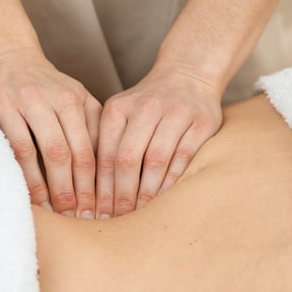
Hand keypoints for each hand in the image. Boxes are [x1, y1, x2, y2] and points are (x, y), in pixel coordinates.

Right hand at [0, 47, 101, 216]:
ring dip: (52, 186)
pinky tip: (32, 194)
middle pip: (71, 152)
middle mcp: (53, 99)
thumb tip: (107, 167)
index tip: (100, 205)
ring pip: (46, 152)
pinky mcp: (1, 108)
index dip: (96, 180)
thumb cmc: (44, 85)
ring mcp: (26, 103)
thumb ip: (91, 124)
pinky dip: (26, 175)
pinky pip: (17, 148)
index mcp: (74, 99)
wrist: (5, 57)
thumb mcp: (74, 96)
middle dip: (77, 188)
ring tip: (57, 210)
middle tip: (81, 215)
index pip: (90, 147)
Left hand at [96, 65, 222, 217]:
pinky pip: (183, 157)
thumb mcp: (121, 114)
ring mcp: (176, 112)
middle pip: (128, 158)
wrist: (188, 74)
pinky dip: (172, 180)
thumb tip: (90, 191)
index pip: (105, 154)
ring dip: (146, 191)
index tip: (98, 211)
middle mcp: (146, 107)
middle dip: (121, 194)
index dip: (101, 187)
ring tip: (140, 212)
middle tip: (118, 218)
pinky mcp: (201, 121)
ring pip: (156, 159)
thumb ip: (106, 144)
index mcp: (118, 108)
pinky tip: (164, 198)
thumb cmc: (147, 105)